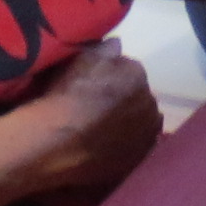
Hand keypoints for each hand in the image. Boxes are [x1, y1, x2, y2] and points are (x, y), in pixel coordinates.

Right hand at [17, 43, 160, 195]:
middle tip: (100, 107)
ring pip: (139, 122)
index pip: (129, 70)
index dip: (112, 77)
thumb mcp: (80, 60)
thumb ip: (104, 50)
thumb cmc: (67, 96)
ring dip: (129, 122)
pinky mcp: (136, 161)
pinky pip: (135, 147)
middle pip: (138, 97)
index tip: (95, 84)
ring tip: (103, 128)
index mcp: (137, 75)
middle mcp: (149, 104)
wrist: (56, 141)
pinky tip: (108, 145)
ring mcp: (145, 136)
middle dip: (125, 99)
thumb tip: (118, 44)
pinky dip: (126, 145)